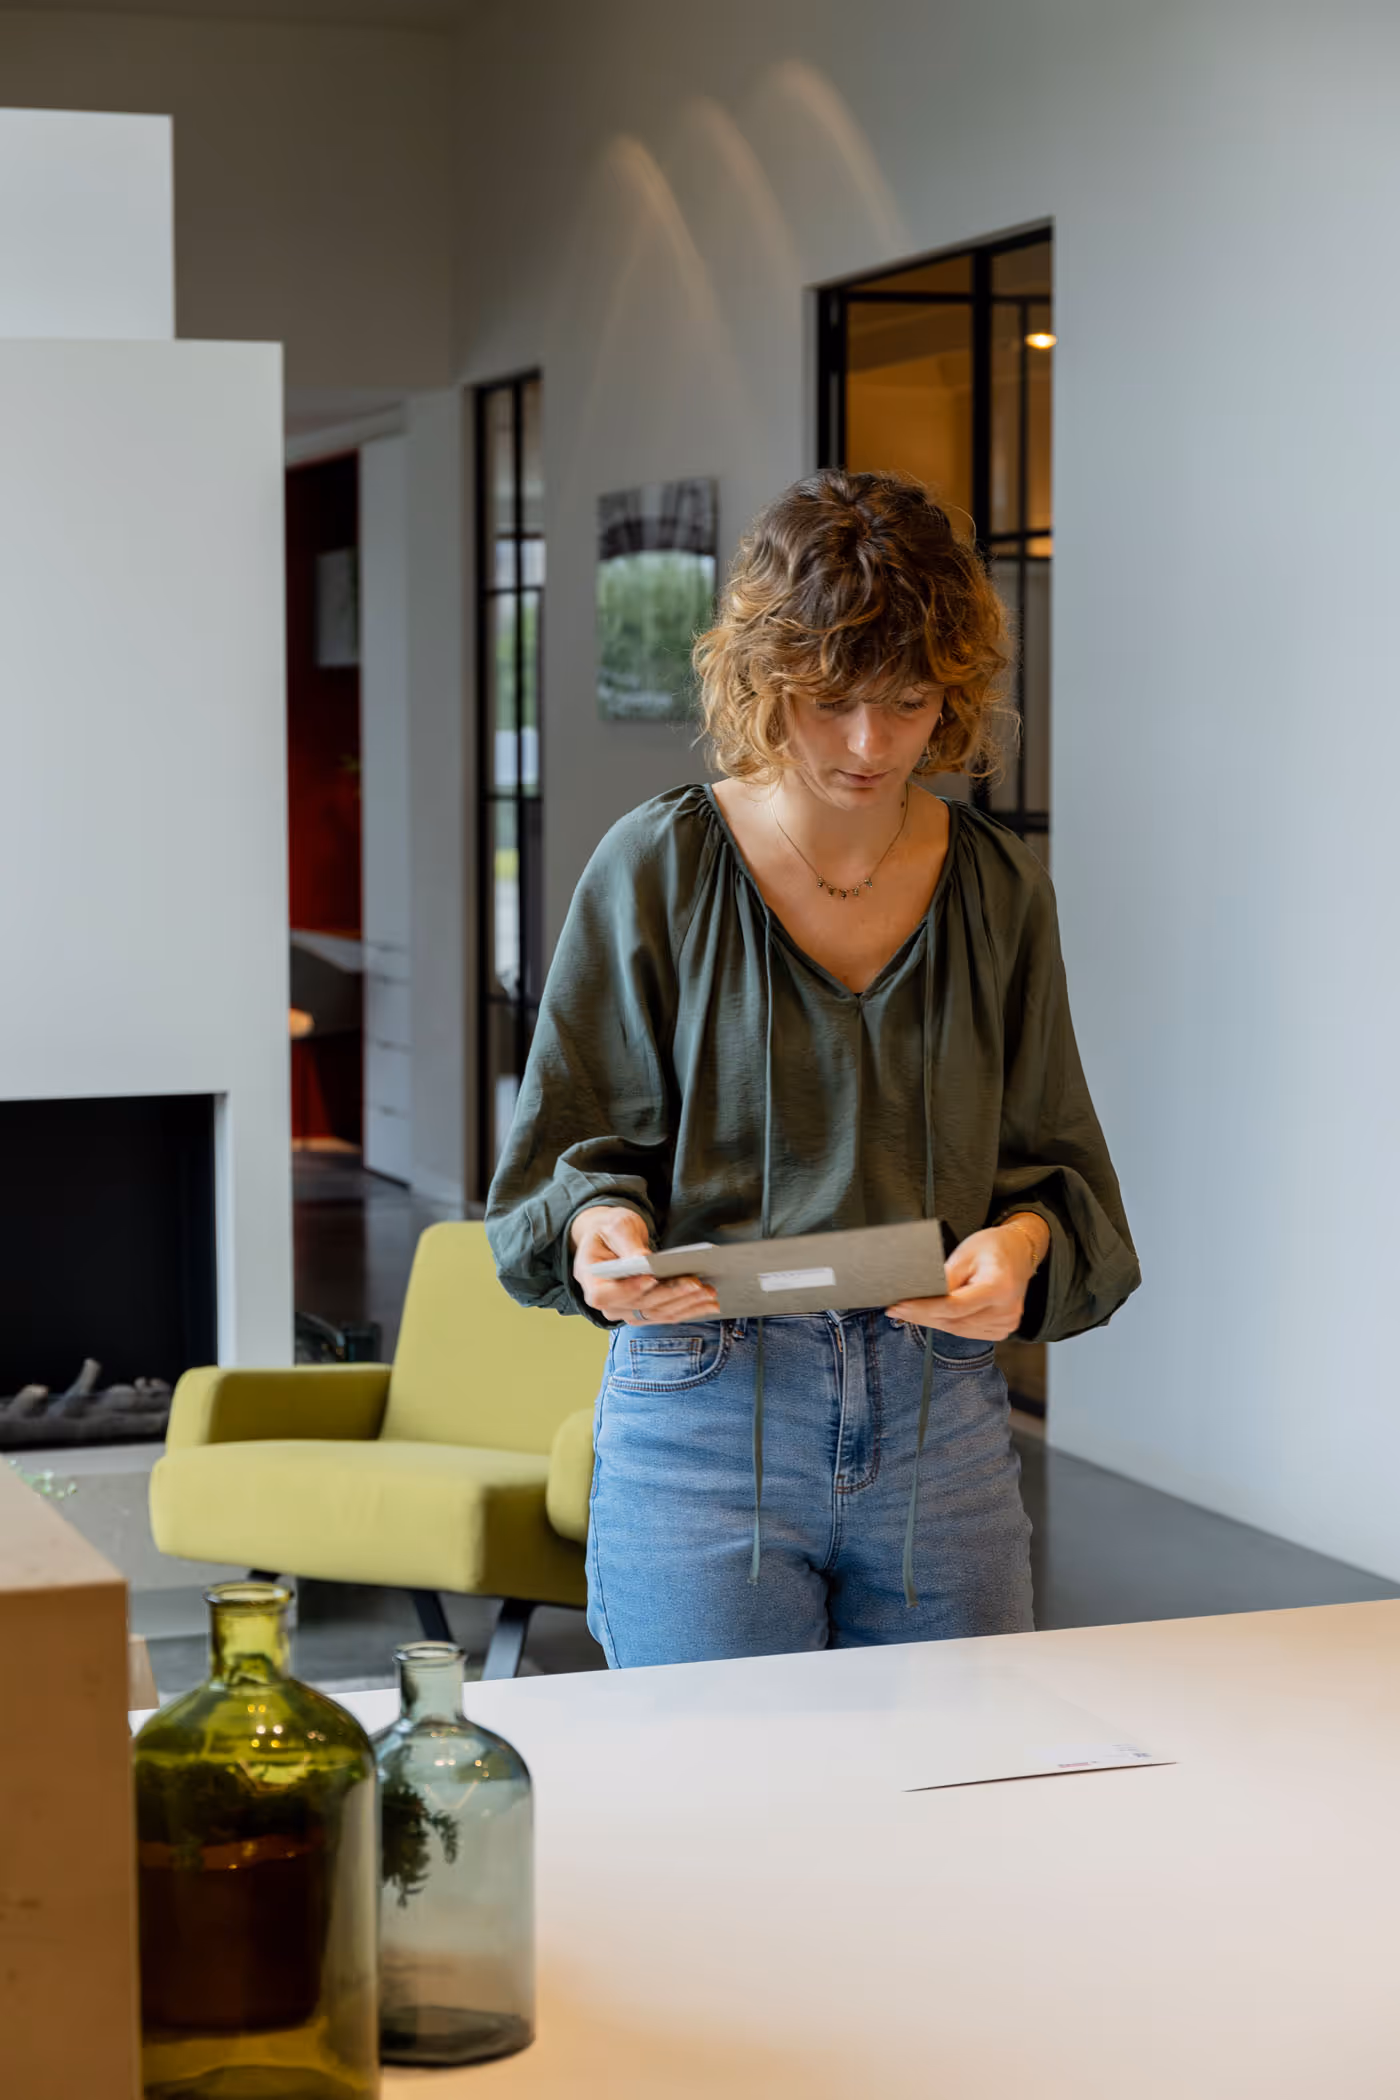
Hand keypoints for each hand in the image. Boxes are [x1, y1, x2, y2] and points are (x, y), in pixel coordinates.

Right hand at [570, 1205, 720, 1326]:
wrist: (610, 1239)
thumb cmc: (610, 1230)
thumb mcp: (616, 1227)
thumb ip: (627, 1244)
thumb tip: (643, 1260)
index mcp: (591, 1281)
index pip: (606, 1294)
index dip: (629, 1289)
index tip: (651, 1278)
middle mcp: (607, 1303)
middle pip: (640, 1305)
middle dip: (670, 1294)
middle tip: (696, 1284)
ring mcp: (626, 1311)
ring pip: (657, 1313)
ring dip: (686, 1304)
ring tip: (709, 1293)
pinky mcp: (644, 1312)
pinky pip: (667, 1314)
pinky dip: (689, 1310)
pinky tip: (709, 1304)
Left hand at [886, 1222, 1043, 1342]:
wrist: (1019, 1252)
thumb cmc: (993, 1248)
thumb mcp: (965, 1253)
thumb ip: (944, 1278)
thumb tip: (919, 1295)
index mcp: (999, 1287)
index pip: (953, 1306)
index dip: (923, 1308)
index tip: (899, 1305)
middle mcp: (1006, 1310)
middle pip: (953, 1321)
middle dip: (920, 1316)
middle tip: (895, 1310)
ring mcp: (1006, 1323)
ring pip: (957, 1329)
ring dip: (931, 1322)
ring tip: (908, 1312)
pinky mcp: (1001, 1329)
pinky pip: (966, 1331)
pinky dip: (946, 1324)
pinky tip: (931, 1316)